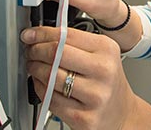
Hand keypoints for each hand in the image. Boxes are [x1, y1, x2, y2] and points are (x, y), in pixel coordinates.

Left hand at [21, 26, 150, 129]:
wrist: (121, 112)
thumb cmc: (107, 80)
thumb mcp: (100, 53)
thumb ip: (73, 42)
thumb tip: (39, 35)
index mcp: (107, 50)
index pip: (66, 35)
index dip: (42, 33)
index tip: (30, 34)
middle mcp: (103, 71)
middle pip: (56, 53)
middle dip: (35, 50)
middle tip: (30, 51)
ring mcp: (94, 95)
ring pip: (50, 77)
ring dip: (35, 69)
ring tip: (35, 67)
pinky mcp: (84, 117)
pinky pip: (51, 99)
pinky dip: (40, 89)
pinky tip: (43, 84)